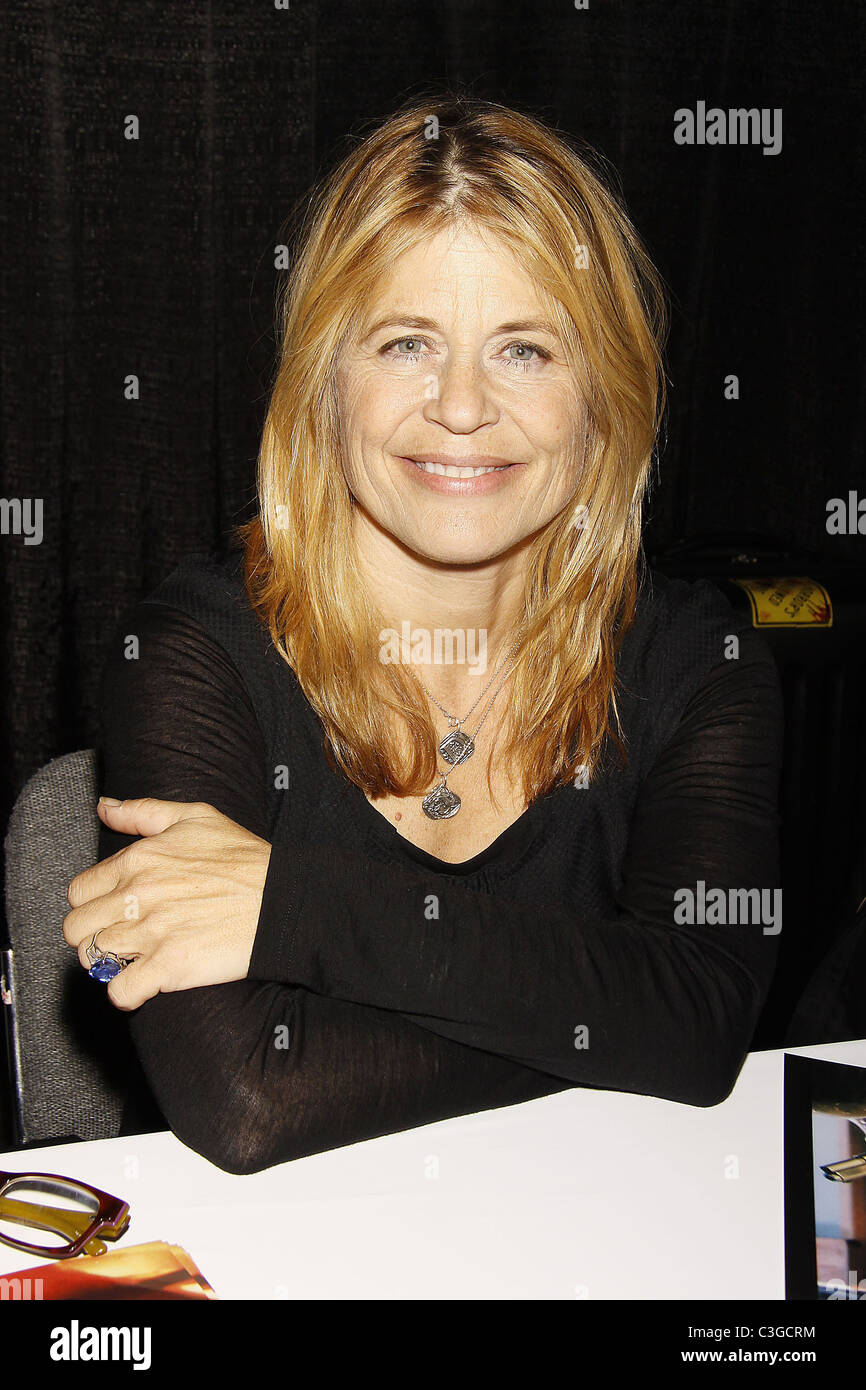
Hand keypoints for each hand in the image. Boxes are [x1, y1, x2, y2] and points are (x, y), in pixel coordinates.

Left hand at [63, 797, 271, 1010]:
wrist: (284, 900)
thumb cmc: (245, 858)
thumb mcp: (197, 818)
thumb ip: (143, 811)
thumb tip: (104, 806)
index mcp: (137, 860)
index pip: (79, 891)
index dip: (92, 903)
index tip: (113, 911)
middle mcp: (137, 897)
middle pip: (76, 928)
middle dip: (93, 935)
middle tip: (120, 937)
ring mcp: (151, 934)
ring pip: (91, 959)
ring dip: (108, 963)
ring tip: (132, 960)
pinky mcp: (169, 967)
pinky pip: (120, 991)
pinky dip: (125, 994)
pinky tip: (142, 985)